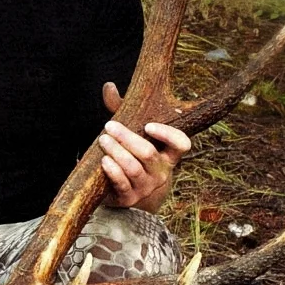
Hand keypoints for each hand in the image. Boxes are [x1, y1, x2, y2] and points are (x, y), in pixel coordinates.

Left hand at [97, 80, 190, 212]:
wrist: (127, 195)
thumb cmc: (131, 156)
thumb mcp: (131, 133)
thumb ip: (122, 110)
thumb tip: (109, 86)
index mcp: (168, 155)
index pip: (182, 145)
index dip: (169, 135)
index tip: (148, 125)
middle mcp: (160, 173)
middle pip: (148, 154)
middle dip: (128, 138)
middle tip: (110, 126)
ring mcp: (145, 187)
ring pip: (133, 168)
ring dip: (117, 152)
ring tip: (103, 140)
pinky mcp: (129, 198)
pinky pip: (122, 184)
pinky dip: (113, 171)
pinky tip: (104, 160)